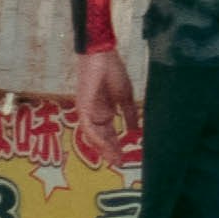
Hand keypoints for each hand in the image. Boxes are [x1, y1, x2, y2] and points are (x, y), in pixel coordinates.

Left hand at [71, 44, 140, 160]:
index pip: (109, 134)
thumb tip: (135, 131)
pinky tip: (107, 145)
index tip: (124, 158)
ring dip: (104, 148)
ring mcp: (87, 112)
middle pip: (101, 138)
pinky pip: (88, 128)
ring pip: (93, 136)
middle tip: (120, 163)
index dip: (116, 146)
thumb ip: (129, 114)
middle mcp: (94, 114)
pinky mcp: (83, 107)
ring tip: (115, 158)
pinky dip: (97, 138)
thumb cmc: (113, 71)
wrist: (102, 55)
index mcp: (103, 111)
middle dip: (110, 151)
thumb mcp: (125, 97)